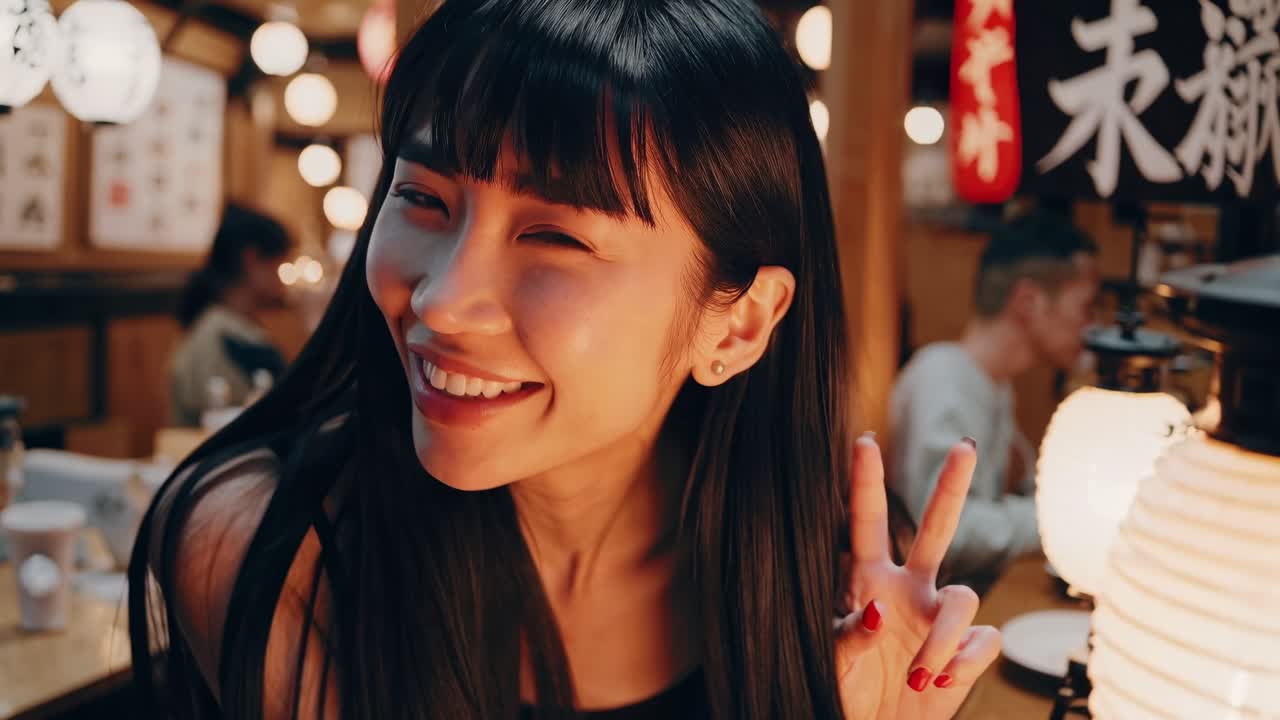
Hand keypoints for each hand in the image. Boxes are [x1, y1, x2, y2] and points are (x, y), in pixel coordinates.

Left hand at [835, 433, 1001, 719]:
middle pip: (937, 528)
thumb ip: (848, 634)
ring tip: (920, 673)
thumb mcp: (832, 661)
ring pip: (966, 597)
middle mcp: (909, 590)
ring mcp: (939, 618)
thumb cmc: (845, 693)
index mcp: (867, 582)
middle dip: (951, 488)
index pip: (865, 524)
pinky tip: (938, 680)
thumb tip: (877, 610)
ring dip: (944, 638)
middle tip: (966, 447)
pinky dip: (963, 662)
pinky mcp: (967, 651)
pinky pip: (985, 640)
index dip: (865, 483)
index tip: (863, 441)